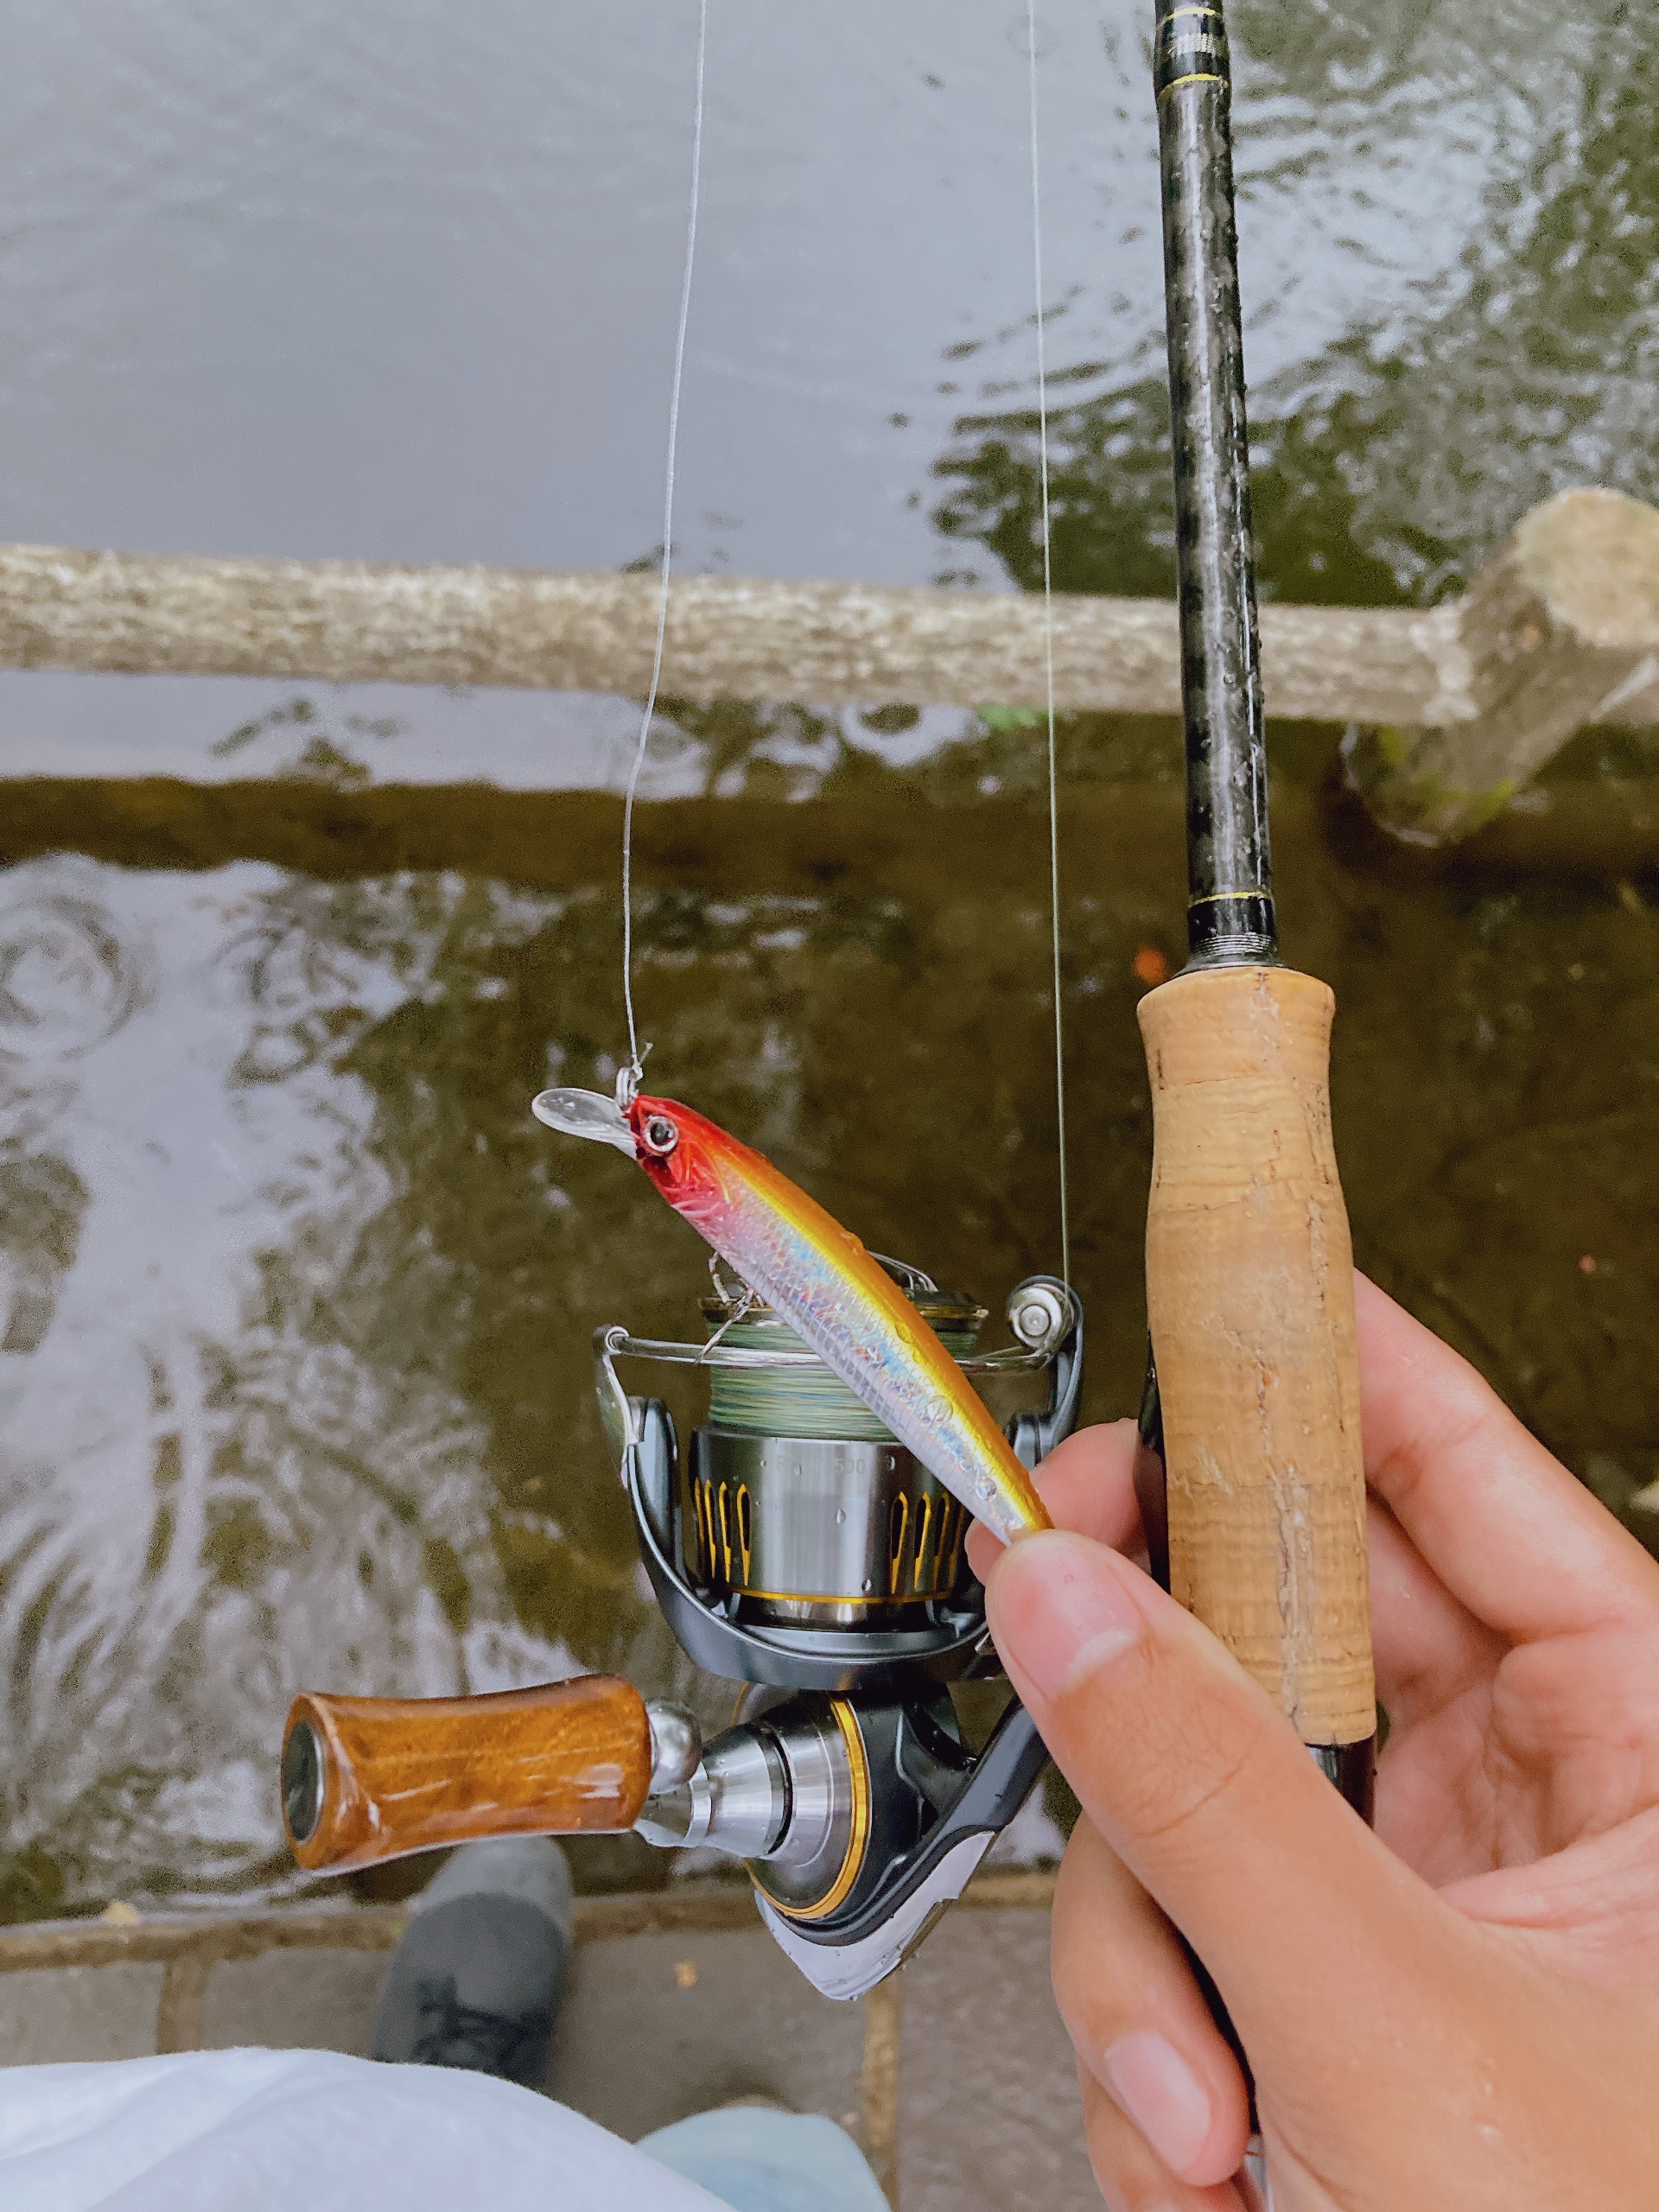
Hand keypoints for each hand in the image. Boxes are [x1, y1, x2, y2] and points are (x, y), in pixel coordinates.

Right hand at [967, 1274, 1658, 2208]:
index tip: (1191, 1291)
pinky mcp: (1325, 1981)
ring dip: (1150, 1946)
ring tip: (1210, 2110)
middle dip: (1162, 1713)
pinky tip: (1218, 2152)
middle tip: (1057, 1629)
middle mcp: (1523, 1784)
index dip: (1316, 1360)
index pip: (1454, 1462)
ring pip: (1192, 1786)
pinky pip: (1178, 1917)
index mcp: (1633, 1728)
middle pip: (1273, 1616)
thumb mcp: (1393, 2034)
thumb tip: (1061, 1591)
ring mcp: (1413, 1885)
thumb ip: (1204, 1793)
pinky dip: (1159, 2034)